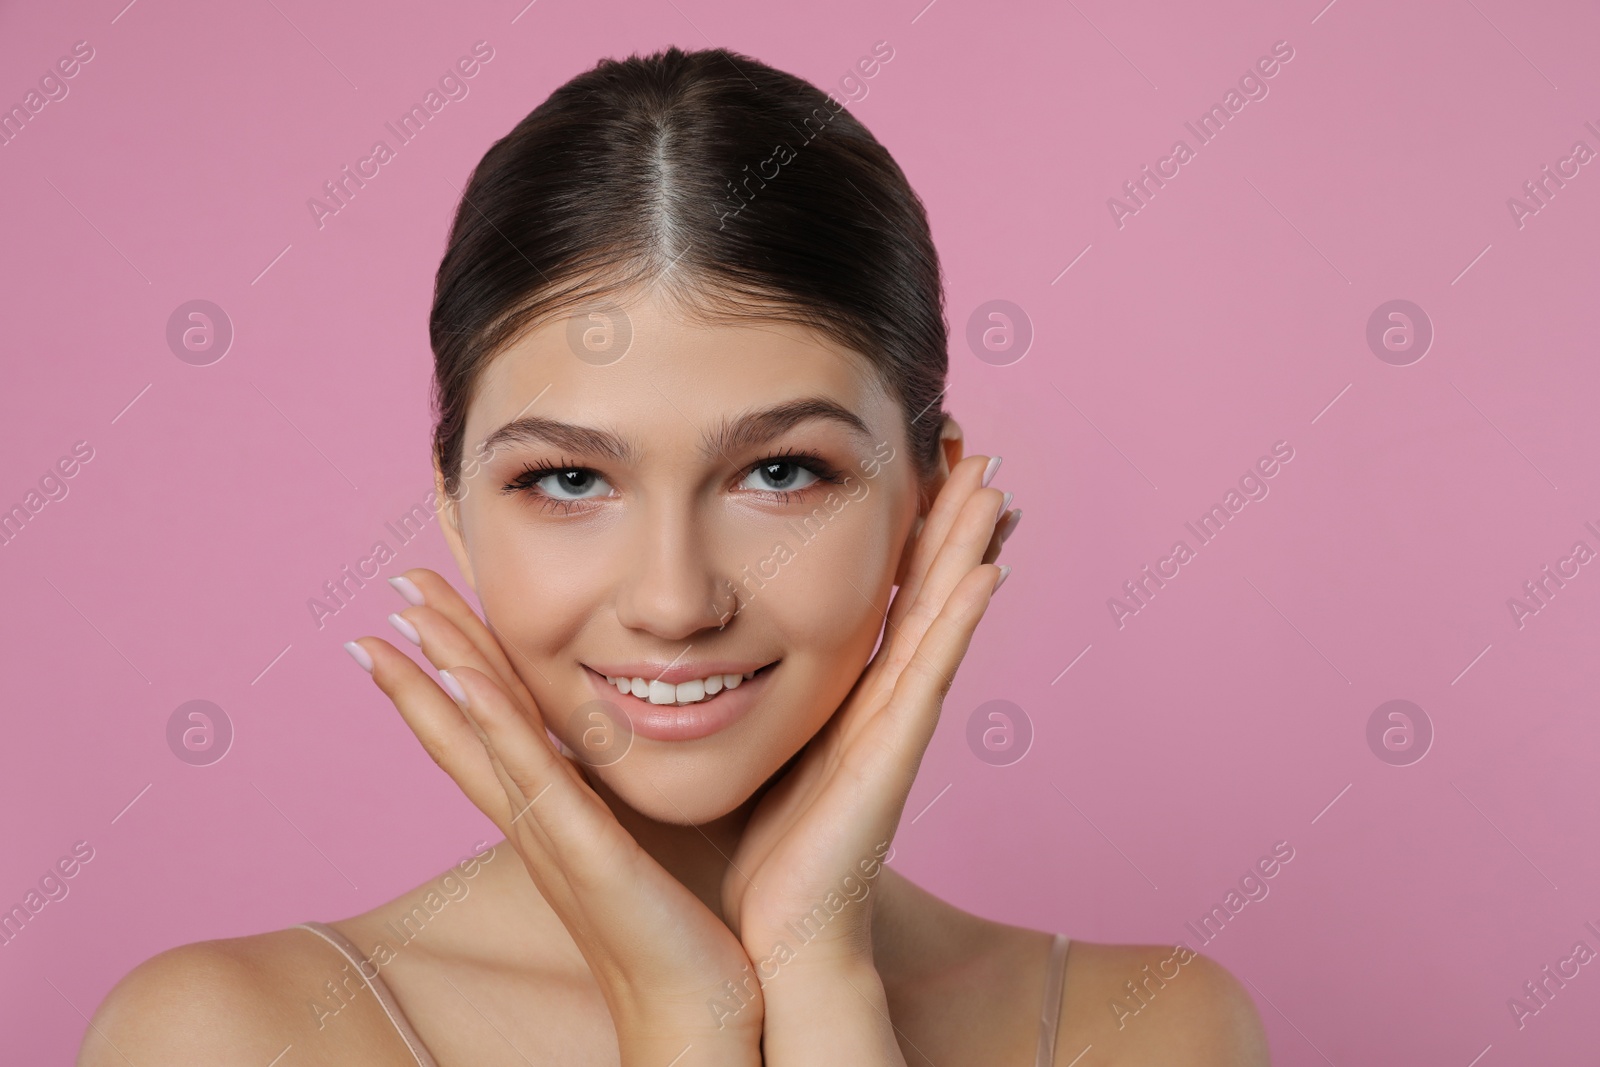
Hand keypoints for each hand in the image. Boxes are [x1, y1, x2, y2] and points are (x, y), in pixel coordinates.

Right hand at [347, 570, 761, 1065]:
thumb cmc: (684, 932)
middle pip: (469, 719)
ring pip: (483, 739)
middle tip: (397, 581)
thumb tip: (651, 729)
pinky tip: (467, 679)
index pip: (493, 724)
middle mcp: (538, 822)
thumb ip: (634, 786)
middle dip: (432, 649)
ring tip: (399, 615)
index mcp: (554, 814)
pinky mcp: (584, 859)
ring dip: (441, 673)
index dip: (457, 664)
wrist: (698, 1014)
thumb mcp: (651, 836)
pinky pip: (531, 782)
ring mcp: (552, 839)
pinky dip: (493, 727)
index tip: (430, 605)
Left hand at [723, 453, 1012, 972]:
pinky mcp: (894, 754)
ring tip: (992, 481)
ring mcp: (891, 725)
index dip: (896, 535)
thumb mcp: (726, 750)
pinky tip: (989, 566)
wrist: (765, 941)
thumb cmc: (741, 857)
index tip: (906, 468)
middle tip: (968, 448)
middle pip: (918, 591)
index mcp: (836, 700)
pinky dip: (960, 617)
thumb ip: (709, 697)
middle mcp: (874, 703)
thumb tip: (661, 649)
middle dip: (944, 520)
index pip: (873, 597)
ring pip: (937, 614)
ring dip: (965, 546)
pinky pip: (931, 670)